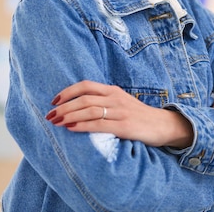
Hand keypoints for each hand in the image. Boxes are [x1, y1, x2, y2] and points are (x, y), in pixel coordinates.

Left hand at [45, 80, 192, 147]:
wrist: (163, 125)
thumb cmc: (139, 116)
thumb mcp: (122, 103)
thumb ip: (104, 101)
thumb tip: (79, 106)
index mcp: (114, 90)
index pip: (86, 85)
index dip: (68, 92)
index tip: (54, 101)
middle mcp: (116, 98)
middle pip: (84, 98)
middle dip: (64, 106)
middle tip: (49, 115)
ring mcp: (120, 112)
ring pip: (89, 110)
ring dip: (69, 116)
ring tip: (56, 122)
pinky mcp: (124, 126)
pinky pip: (98, 124)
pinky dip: (82, 126)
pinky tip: (70, 128)